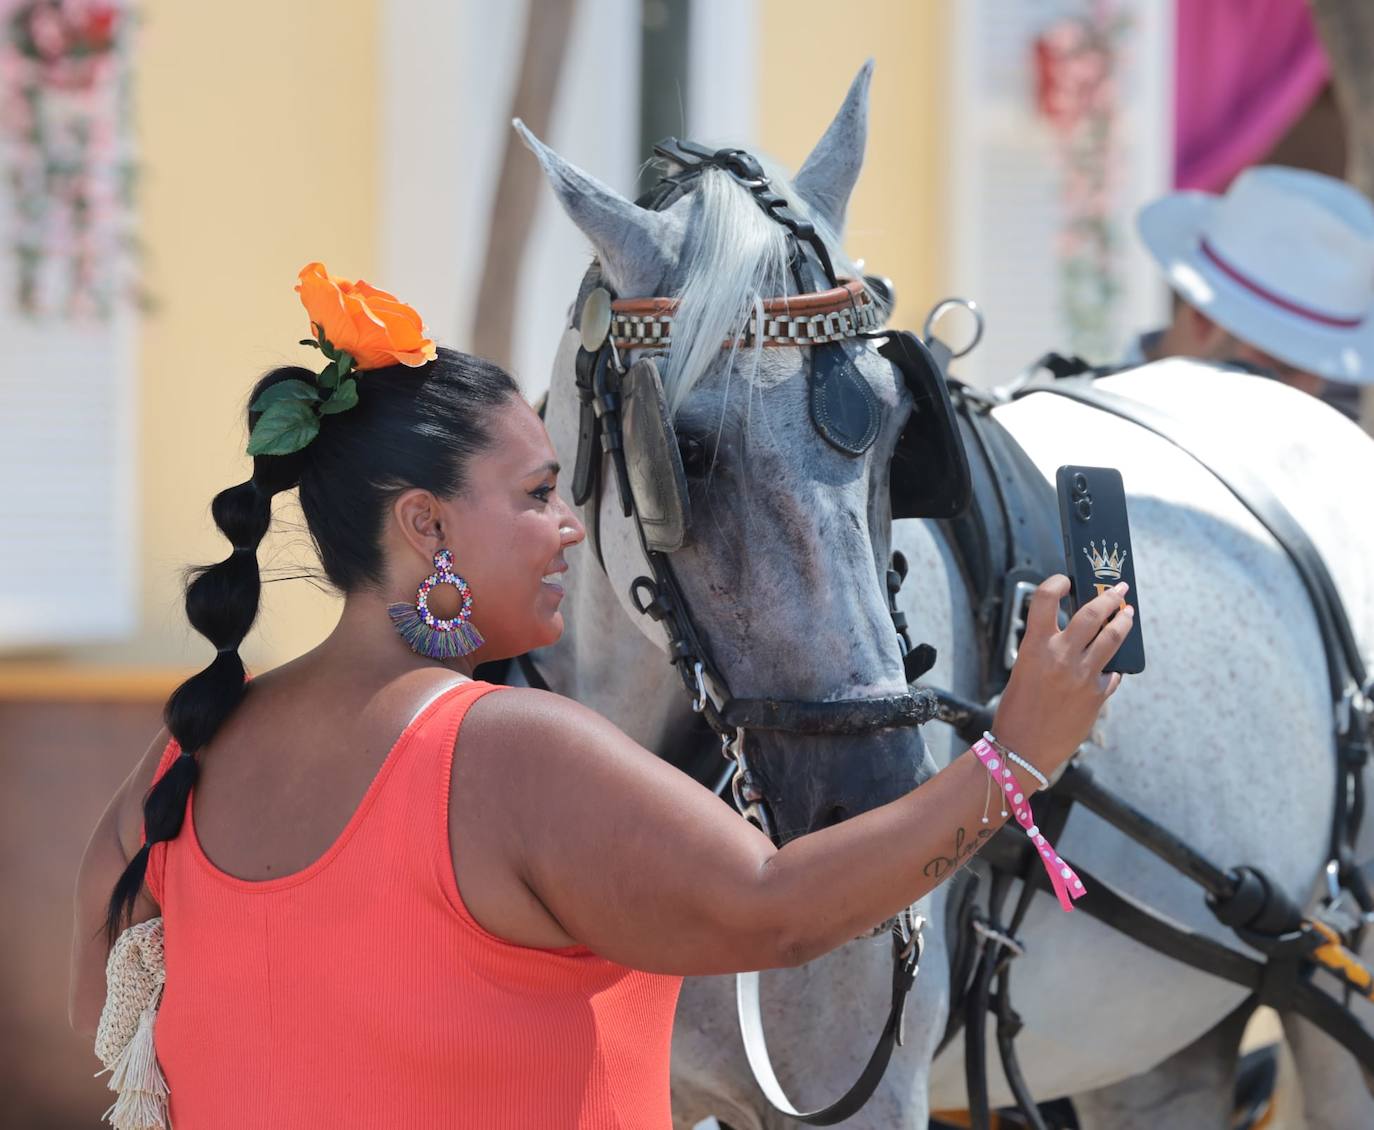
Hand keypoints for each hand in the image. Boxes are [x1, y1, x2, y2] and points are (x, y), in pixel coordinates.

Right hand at [991, 574, 1131, 778]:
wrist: (1023, 749)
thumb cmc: (1017, 710)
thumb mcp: (1024, 670)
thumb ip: (1047, 649)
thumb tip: (1075, 632)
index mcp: (1034, 647)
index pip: (1046, 599)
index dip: (1057, 583)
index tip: (1066, 580)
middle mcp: (1061, 656)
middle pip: (1093, 613)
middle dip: (1109, 597)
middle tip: (1118, 589)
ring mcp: (1083, 676)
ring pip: (1113, 637)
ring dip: (1123, 621)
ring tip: (1128, 613)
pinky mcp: (1097, 695)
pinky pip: (1112, 672)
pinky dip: (1112, 666)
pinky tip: (1112, 664)